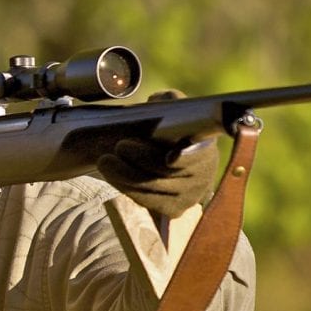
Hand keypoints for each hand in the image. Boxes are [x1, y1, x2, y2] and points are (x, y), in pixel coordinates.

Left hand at [97, 90, 218, 217]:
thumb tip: (157, 101)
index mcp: (205, 149)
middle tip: (120, 146)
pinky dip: (126, 188)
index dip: (188, 157)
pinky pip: (147, 201)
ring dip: (125, 175)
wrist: (173, 160)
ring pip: (153, 188)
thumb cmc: (172, 133)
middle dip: (141, 159)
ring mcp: (188, 197)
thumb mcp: (175, 113)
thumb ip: (170, 102)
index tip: (171, 157)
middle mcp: (201, 177)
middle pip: (168, 172)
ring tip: (105, 162)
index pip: (199, 155)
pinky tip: (113, 176)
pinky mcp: (173, 210)